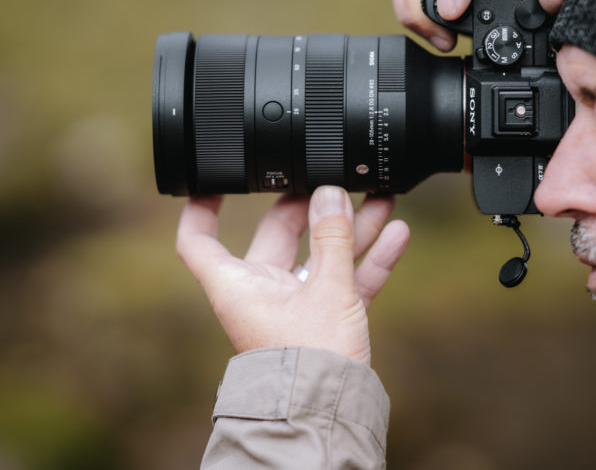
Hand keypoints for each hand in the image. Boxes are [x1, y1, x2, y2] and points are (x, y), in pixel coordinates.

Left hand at [176, 186, 410, 364]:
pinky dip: (369, 258)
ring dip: (351, 228)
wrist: (328, 416)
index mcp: (237, 284)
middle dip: (310, 207)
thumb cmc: (308, 363)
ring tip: (380, 196)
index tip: (217, 179)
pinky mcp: (326, 319)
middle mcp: (260, 291)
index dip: (202, 208)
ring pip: (322, 254)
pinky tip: (396, 233)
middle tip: (333, 181)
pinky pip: (347, 278)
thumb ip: (332, 238)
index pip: (199, 240)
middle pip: (278, 235)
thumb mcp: (325, 290)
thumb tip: (330, 192)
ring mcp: (294, 304)